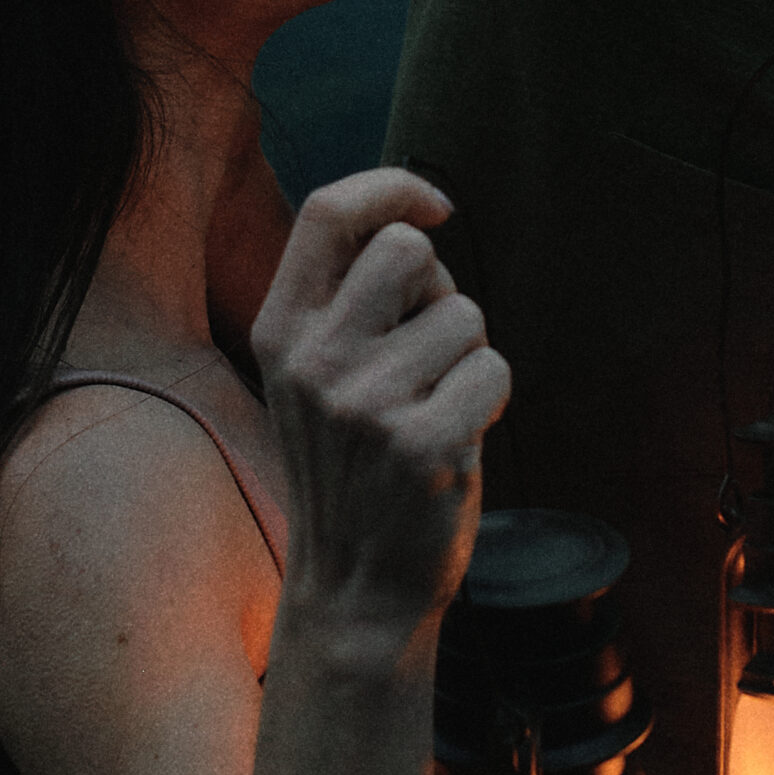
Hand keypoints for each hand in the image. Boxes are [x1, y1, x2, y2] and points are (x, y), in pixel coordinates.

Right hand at [251, 169, 512, 638]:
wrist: (355, 586)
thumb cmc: (352, 467)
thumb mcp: (313, 378)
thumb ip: (346, 303)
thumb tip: (415, 223)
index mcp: (280, 331)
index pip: (329, 212)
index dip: (392, 187)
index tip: (434, 207)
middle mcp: (313, 360)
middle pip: (408, 249)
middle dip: (441, 287)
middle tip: (431, 348)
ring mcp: (365, 403)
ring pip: (465, 314)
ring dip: (470, 353)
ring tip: (437, 406)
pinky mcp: (423, 443)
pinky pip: (494, 369)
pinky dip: (492, 399)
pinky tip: (458, 439)